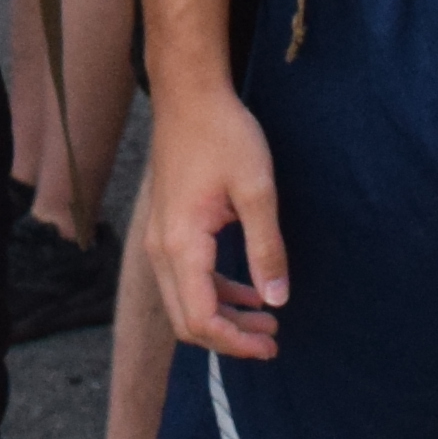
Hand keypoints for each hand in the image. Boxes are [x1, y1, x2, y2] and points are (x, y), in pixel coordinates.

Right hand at [138, 84, 289, 359]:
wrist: (189, 95)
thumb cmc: (223, 135)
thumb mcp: (257, 190)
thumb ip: (267, 249)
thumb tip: (278, 300)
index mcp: (182, 244)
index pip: (201, 318)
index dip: (235, 343)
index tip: (272, 344)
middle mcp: (161, 249)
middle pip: (187, 319)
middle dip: (229, 338)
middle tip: (272, 340)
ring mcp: (159, 238)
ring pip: (185, 301)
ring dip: (224, 317)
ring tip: (267, 320)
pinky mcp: (166, 228)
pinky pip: (185, 278)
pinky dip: (215, 293)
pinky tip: (248, 290)